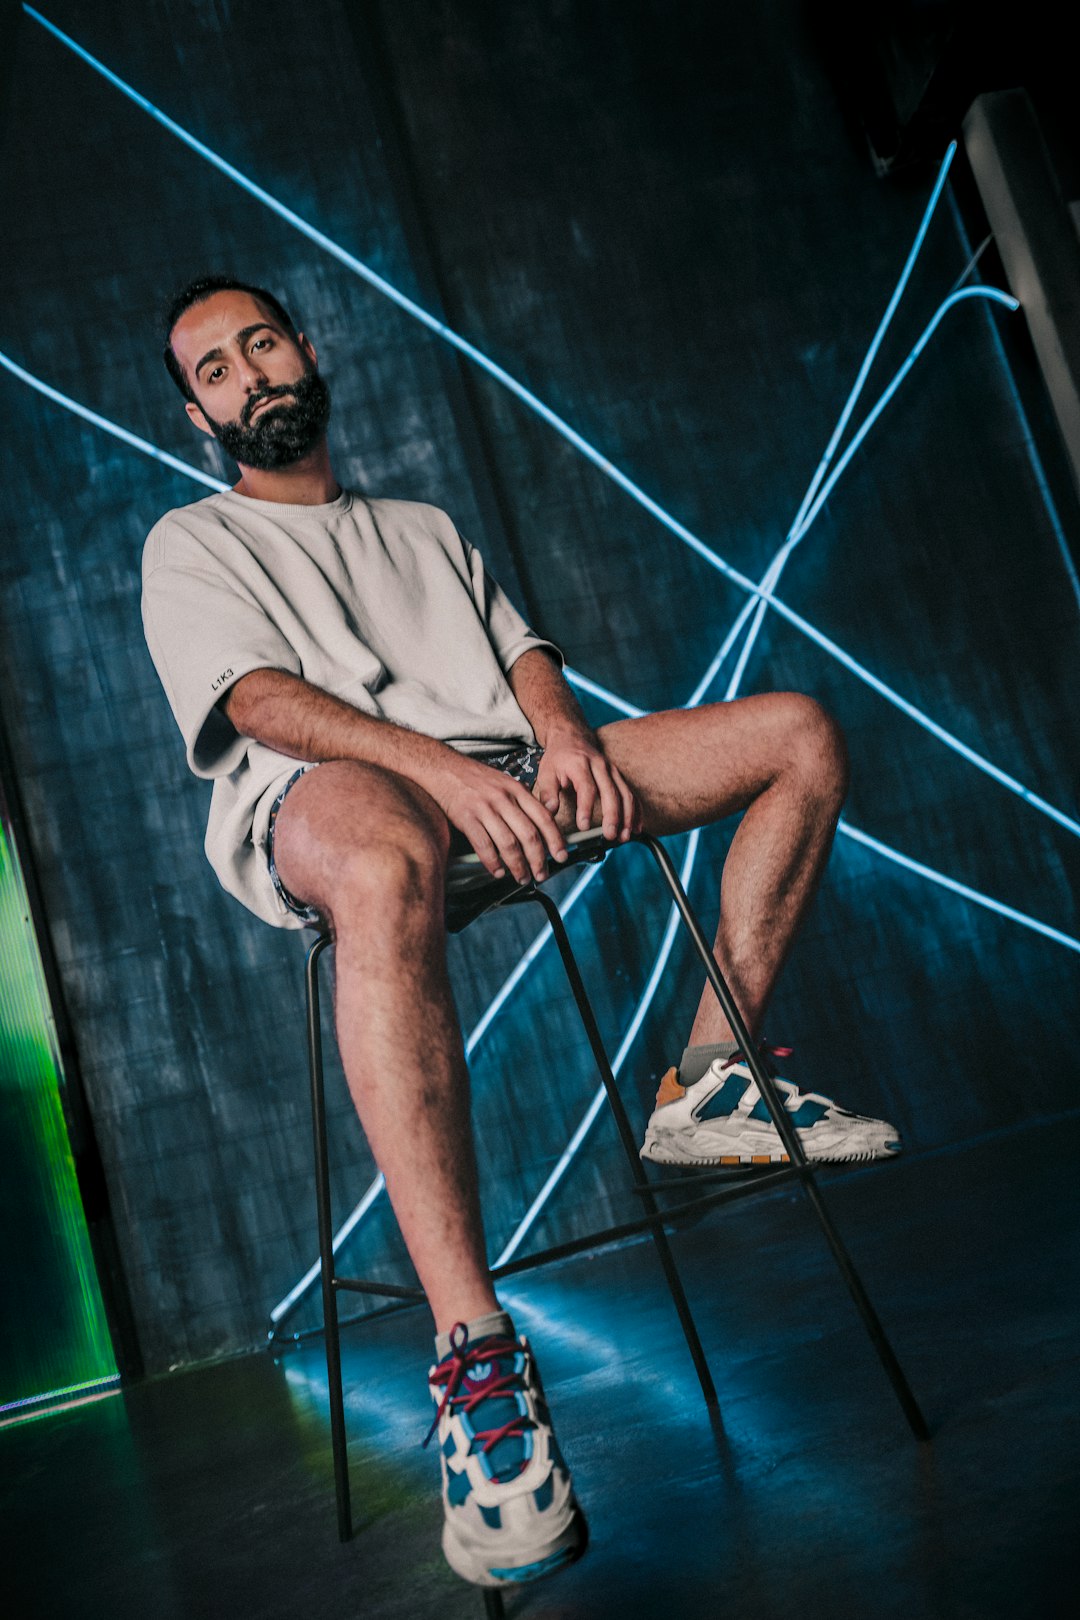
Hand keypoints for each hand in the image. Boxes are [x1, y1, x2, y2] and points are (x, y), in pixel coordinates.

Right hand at [435, 754, 568, 883]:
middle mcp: (504, 799)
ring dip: (518, 866)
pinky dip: (493, 862)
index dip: (555, 839)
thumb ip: (523, 800)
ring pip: (508, 844)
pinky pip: (484, 845)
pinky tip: (498, 871)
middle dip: (538, 860)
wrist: (445, 769)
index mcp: (517, 790)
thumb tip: (543, 819)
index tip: (561, 855)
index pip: (543, 818)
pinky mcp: (467, 818)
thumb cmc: (475, 778)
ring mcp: (485, 809)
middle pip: (529, 835)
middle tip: (542, 874)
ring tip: (522, 877)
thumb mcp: (505, 781)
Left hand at [534, 727, 641, 843]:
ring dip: (628, 816)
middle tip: (610, 835)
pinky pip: (631, 794)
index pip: (586, 788)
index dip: (586, 808)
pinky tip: (636, 827)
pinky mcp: (619, 777)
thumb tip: (551, 811)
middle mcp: (600, 766)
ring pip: (625, 794)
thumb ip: (548, 793)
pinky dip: (636, 811)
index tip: (583, 826)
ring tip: (624, 836)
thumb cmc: (558, 758)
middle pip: (611, 792)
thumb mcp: (546, 772)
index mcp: (580, 764)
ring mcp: (612, 771)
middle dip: (613, 816)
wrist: (571, 738)